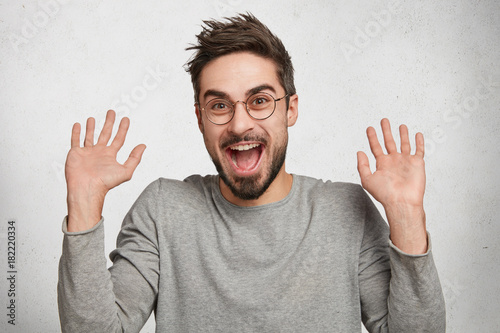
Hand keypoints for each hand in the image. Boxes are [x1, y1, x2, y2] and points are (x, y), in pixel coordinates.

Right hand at [65, 110, 145, 231]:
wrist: (87, 188)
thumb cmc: (105, 183)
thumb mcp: (126, 171)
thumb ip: (135, 158)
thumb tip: (143, 146)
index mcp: (110, 155)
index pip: (119, 138)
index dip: (123, 128)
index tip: (125, 119)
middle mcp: (99, 153)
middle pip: (105, 134)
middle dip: (109, 123)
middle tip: (112, 112)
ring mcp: (87, 153)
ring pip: (90, 136)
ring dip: (92, 127)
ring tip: (93, 118)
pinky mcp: (75, 153)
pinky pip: (75, 140)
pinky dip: (76, 133)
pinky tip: (78, 125)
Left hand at [357, 118, 426, 253]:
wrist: (402, 201)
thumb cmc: (385, 194)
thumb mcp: (367, 179)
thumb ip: (362, 165)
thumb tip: (359, 152)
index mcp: (382, 164)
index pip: (376, 147)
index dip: (372, 137)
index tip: (370, 128)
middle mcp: (393, 161)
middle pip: (389, 142)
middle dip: (386, 131)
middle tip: (384, 120)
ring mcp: (405, 161)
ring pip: (404, 144)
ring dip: (402, 134)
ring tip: (401, 125)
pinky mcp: (417, 163)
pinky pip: (419, 150)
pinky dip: (419, 142)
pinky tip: (417, 134)